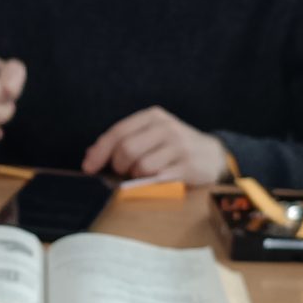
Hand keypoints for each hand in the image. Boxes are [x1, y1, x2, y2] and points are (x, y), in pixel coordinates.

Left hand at [81, 107, 228, 182]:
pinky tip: (154, 183)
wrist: (213, 155)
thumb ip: (123, 141)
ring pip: (142, 167)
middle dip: (119, 167)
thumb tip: (90, 156)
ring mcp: (179, 146)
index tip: (89, 168)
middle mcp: (166, 127)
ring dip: (137, 177)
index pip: (118, 132)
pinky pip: (158, 179)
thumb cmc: (174, 148)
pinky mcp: (188, 166)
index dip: (100, 151)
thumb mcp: (151, 136)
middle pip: (127, 150)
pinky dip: (150, 185)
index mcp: (153, 117)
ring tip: (146, 176)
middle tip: (124, 174)